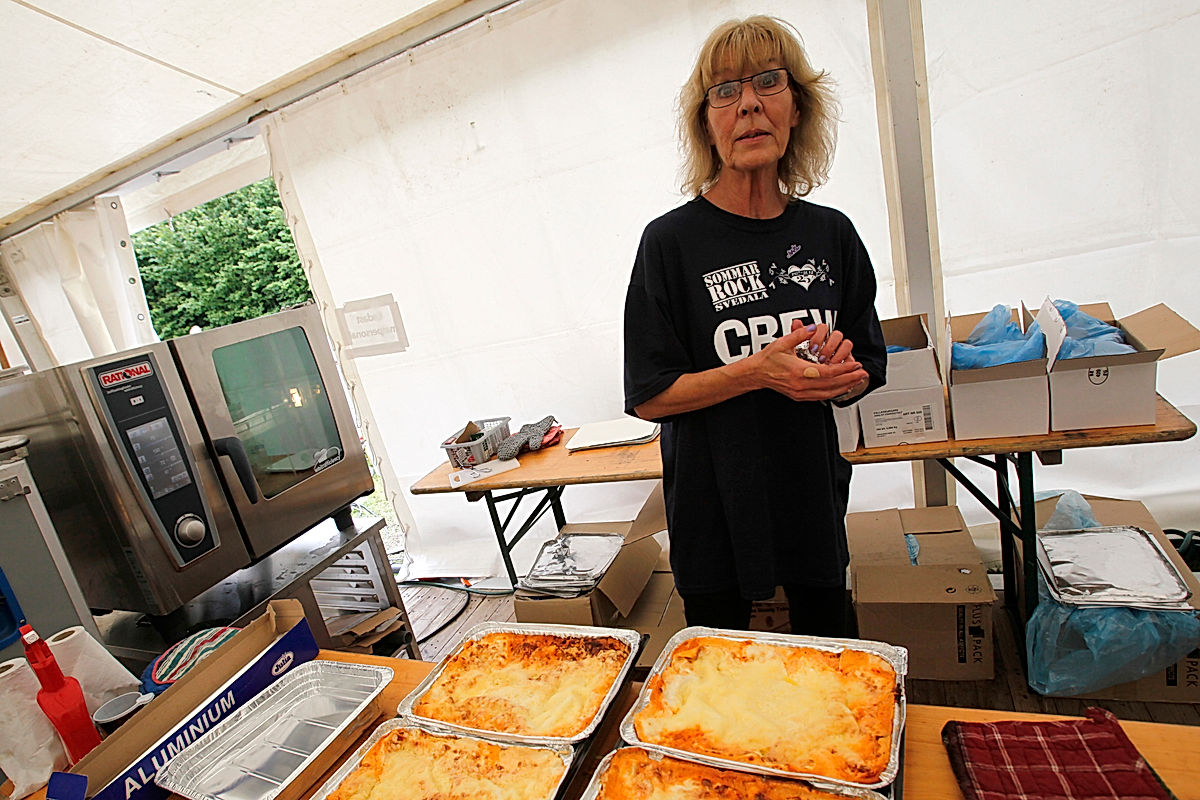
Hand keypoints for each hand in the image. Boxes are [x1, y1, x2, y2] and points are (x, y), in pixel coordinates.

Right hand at [750, 323, 868, 401]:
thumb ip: (800, 334)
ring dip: (844, 387)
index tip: (855, 364)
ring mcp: (800, 393)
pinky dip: (834, 393)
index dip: (844, 369)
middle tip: (862, 373)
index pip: (828, 372)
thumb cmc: (768, 360)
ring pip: (828, 393)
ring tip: (856, 381)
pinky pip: (821, 397)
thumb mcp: (783, 343)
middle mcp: (801, 385)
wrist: (756, 373)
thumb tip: (813, 328)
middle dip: (850, 379)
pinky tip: (841, 388)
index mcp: (799, 371)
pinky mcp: (800, 396)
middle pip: (832, 385)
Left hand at [792, 319, 854, 364]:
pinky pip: (852, 359)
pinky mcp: (848, 361)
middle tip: (820, 358)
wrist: (809, 375)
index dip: (818, 337)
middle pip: (837, 335)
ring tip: (829, 364)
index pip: (824, 328)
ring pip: (847, 344)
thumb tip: (796, 322)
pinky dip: (847, 364)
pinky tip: (838, 370)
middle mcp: (833, 341)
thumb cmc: (804, 359)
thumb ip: (797, 335)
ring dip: (839, 354)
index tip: (812, 348)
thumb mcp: (797, 348)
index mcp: (821, 335)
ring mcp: (842, 350)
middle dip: (829, 347)